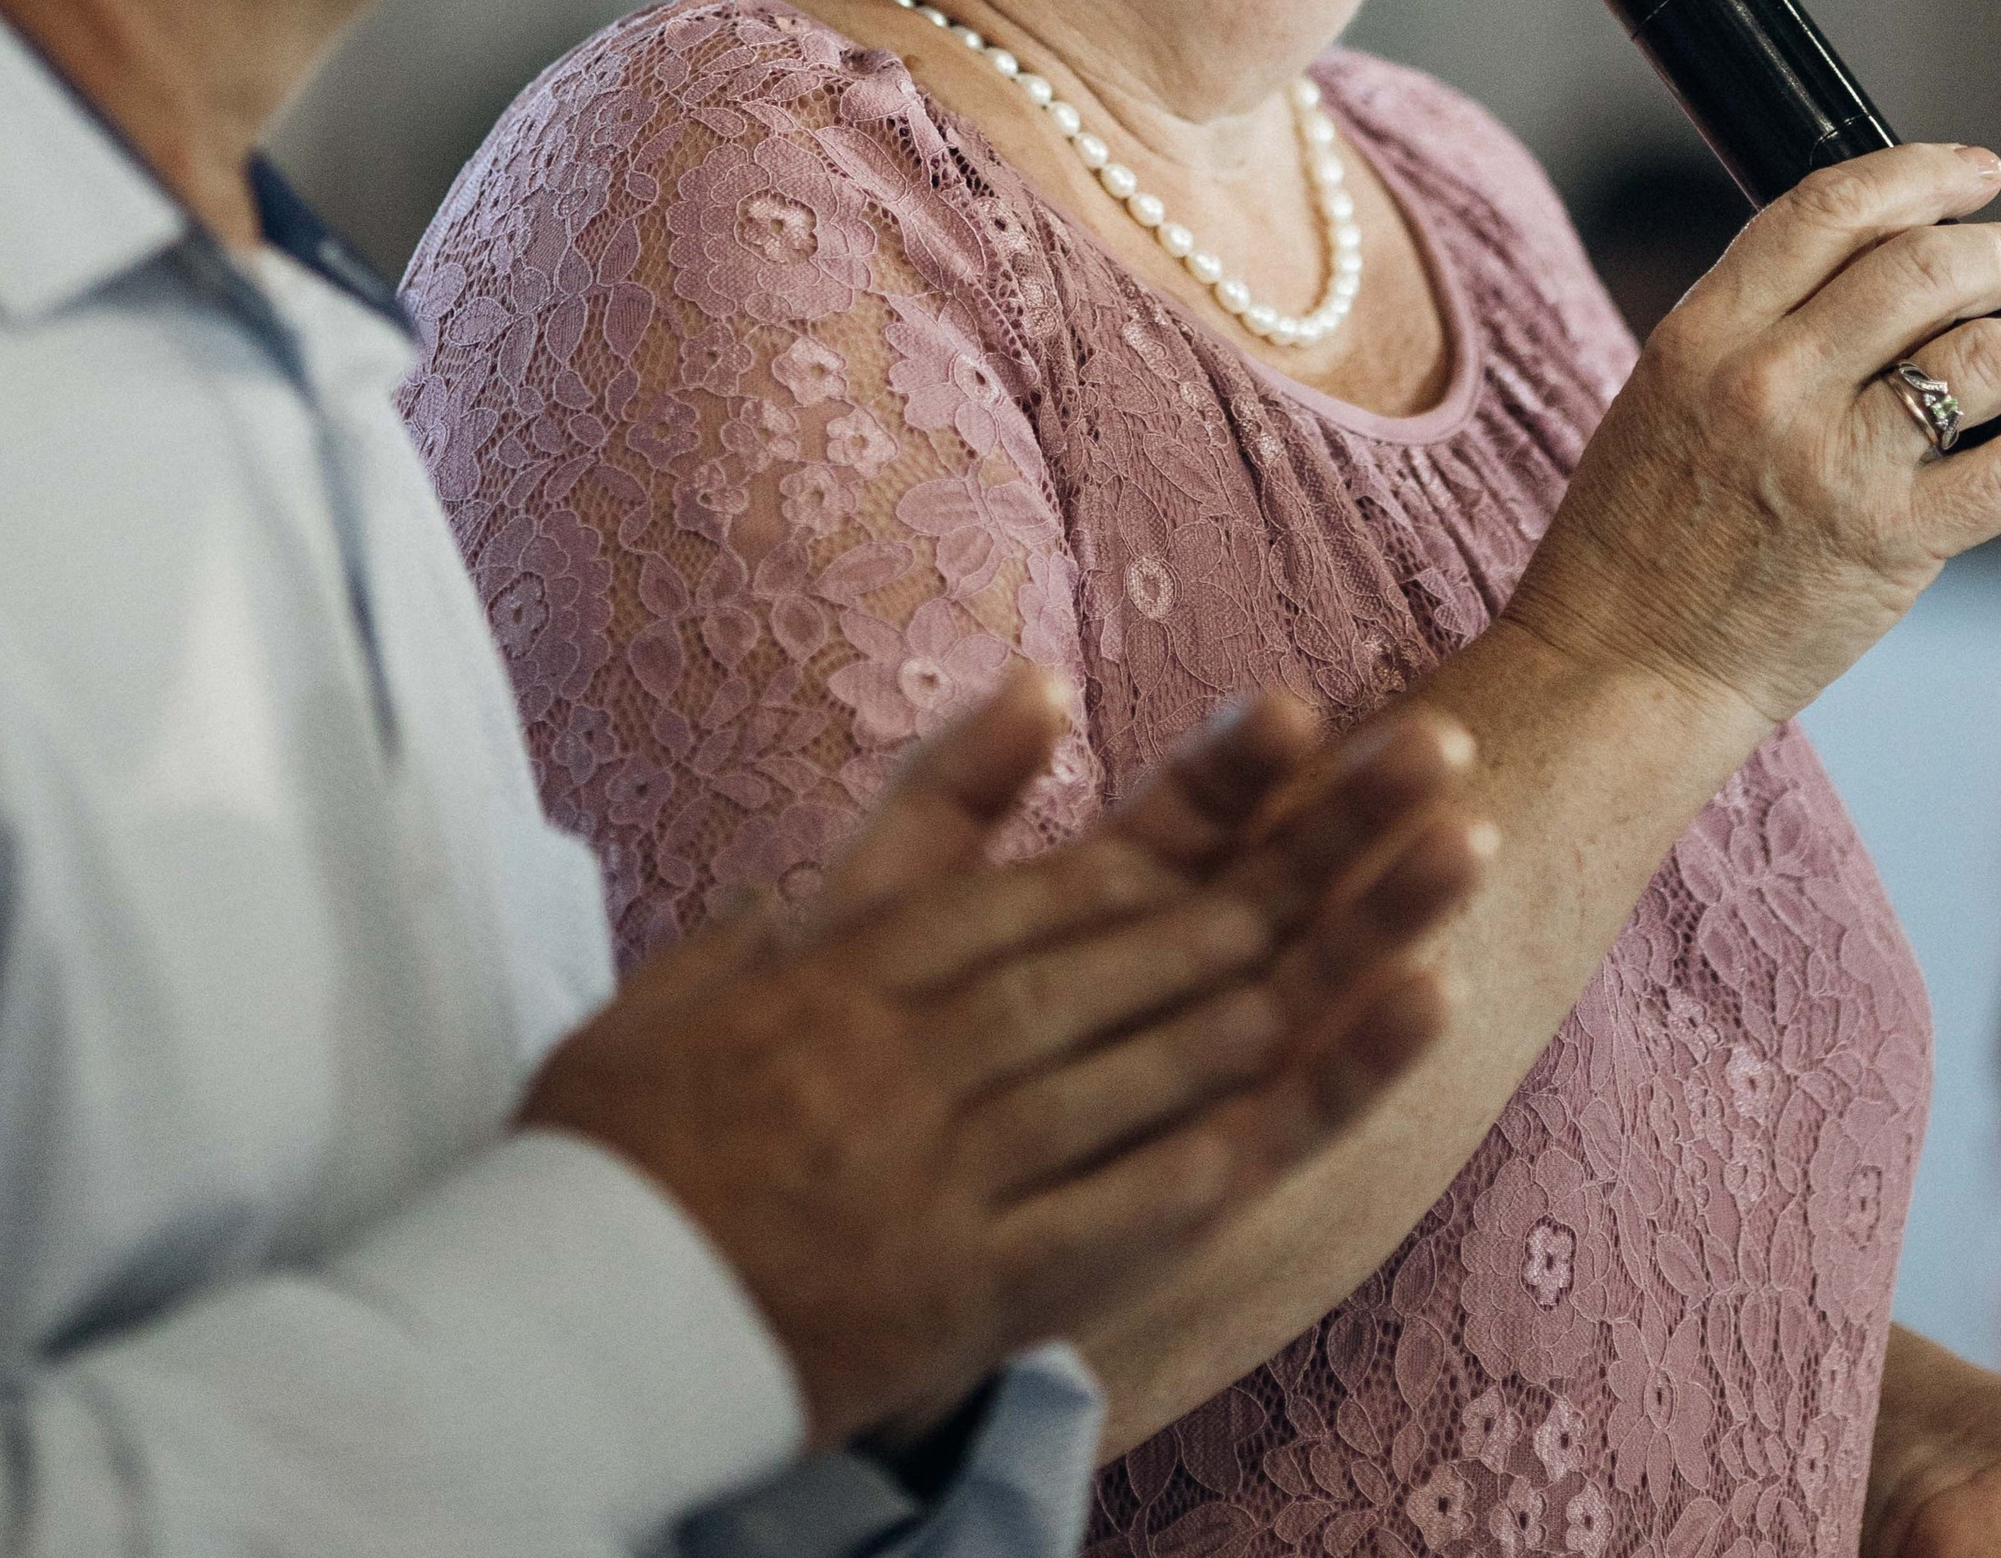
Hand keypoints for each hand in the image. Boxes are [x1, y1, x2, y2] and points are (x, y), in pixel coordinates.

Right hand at [520, 666, 1485, 1446]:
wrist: (557, 1307)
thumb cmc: (647, 1116)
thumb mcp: (760, 933)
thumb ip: (907, 824)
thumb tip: (1037, 692)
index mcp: (882, 956)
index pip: (1082, 864)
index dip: (1212, 792)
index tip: (1320, 725)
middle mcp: (935, 1042)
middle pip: (1158, 935)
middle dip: (1312, 854)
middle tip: (1441, 776)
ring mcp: (962, 1162)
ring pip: (1170, 1046)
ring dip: (1322, 964)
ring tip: (1443, 883)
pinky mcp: (976, 1282)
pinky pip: (1143, 1199)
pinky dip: (1261, 1127)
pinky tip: (1352, 1066)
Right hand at [1510, 143, 2000, 733]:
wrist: (1624, 660)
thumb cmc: (1637, 535)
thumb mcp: (1664, 393)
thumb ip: (1752, 330)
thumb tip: (1872, 279)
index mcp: (1703, 335)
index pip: (1826, 212)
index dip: (1918, 176)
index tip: (1971, 172)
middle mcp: (1768, 384)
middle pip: (1919, 269)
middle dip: (1998, 252)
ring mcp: (1832, 464)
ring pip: (1979, 357)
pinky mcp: (1889, 543)